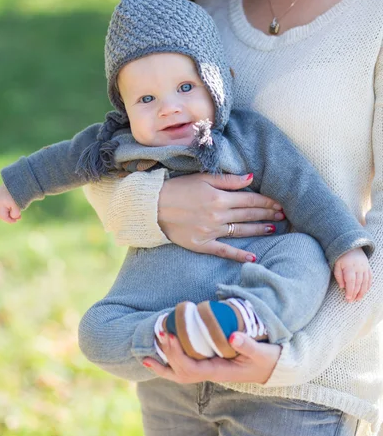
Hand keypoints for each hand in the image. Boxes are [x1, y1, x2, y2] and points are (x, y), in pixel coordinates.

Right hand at [0, 184, 20, 222]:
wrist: (18, 179)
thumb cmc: (18, 194)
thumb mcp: (18, 206)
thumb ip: (15, 213)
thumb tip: (14, 217)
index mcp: (0, 204)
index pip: (3, 216)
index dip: (10, 220)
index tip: (17, 220)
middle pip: (1, 212)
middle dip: (10, 216)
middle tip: (19, 217)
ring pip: (2, 206)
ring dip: (10, 210)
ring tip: (19, 211)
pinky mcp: (1, 191)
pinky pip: (4, 201)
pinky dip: (9, 204)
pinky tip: (16, 204)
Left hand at [143, 331, 280, 383]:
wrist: (273, 368)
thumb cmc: (267, 360)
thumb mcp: (262, 353)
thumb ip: (247, 345)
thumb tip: (232, 336)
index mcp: (219, 372)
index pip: (191, 368)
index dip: (177, 354)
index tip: (169, 335)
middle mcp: (210, 374)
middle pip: (180, 373)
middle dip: (166, 356)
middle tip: (158, 334)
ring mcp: (208, 370)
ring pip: (180, 373)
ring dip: (163, 363)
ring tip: (146, 354)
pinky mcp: (209, 363)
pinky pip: (186, 365)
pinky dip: (171, 361)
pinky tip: (162, 353)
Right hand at [158, 173, 283, 262]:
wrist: (153, 207)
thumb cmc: (177, 188)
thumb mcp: (202, 178)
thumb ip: (228, 180)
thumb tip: (251, 177)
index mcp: (219, 198)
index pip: (250, 199)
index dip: (267, 201)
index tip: (279, 202)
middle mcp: (218, 216)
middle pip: (248, 214)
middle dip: (268, 214)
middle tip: (283, 215)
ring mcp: (211, 232)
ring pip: (241, 231)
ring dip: (259, 230)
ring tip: (274, 228)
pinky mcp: (202, 244)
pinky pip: (224, 251)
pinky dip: (239, 255)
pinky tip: (253, 257)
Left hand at [333, 248, 371, 301]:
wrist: (351, 245)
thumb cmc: (341, 256)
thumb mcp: (336, 264)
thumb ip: (338, 276)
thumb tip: (342, 287)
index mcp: (349, 266)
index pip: (351, 281)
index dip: (350, 291)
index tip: (348, 298)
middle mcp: (359, 267)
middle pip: (358, 283)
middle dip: (355, 293)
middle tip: (351, 301)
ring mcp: (365, 267)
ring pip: (365, 282)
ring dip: (362, 292)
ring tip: (358, 299)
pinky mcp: (368, 267)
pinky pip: (370, 278)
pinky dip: (368, 286)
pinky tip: (365, 291)